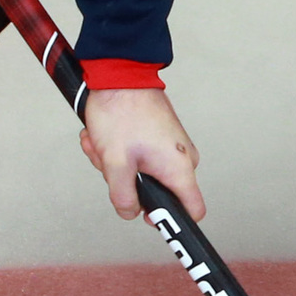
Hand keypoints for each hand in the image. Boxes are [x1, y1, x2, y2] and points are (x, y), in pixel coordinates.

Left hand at [79, 86, 202, 223]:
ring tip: (102, 144)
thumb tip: (130, 212)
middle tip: (108, 165)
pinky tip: (107, 138)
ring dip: (117, 165)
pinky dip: (121, 152)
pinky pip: (142, 158)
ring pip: (144, 175)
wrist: (121, 76)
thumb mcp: (115, 162)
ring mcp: (173, 148)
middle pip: (158, 194)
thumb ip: (123, 196)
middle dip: (127, 184)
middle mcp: (183, 160)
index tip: (147, 215)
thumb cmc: (122, 113)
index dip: (171, 220)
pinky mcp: (161, 138)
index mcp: (179, 169)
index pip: (193, 212)